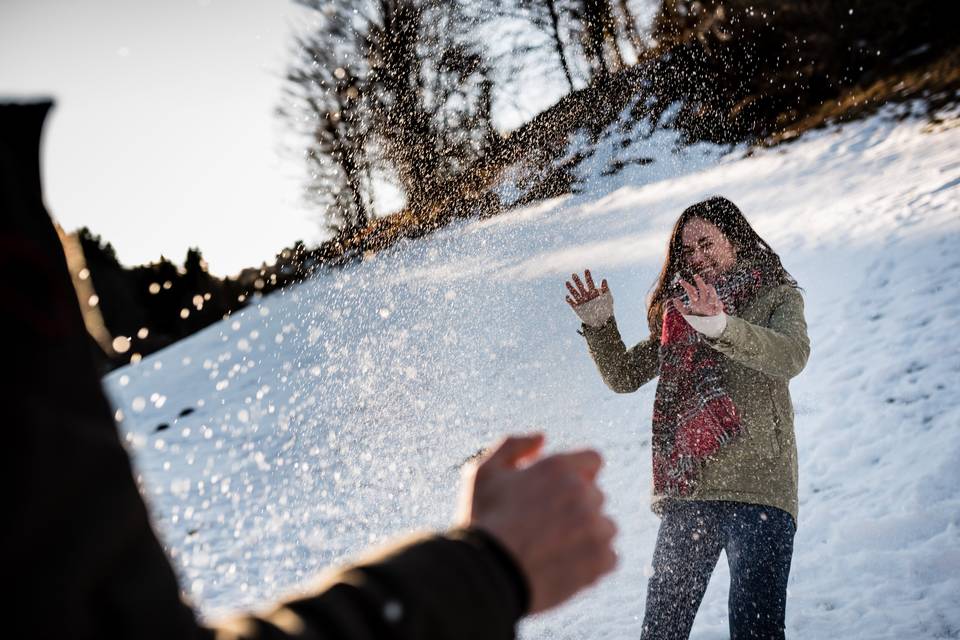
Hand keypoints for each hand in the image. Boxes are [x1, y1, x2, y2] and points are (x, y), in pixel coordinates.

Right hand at [458, 434, 617, 613]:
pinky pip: (609, 557)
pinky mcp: (600, 560)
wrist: (487, 575)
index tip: (559, 491)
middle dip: (576, 506)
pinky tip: (565, 565)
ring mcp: (595, 527)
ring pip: (604, 526)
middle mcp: (583, 493)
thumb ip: (512, 446)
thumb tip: (542, 438)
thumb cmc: (483, 522)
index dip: (578, 473)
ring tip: (555, 549)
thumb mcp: (483, 472)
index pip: (593, 460)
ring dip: (588, 534)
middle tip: (546, 526)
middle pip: (595, 496)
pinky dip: (592, 563)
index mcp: (558, 468)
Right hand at [565, 269, 613, 326]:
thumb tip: (604, 280)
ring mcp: (582, 301)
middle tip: (574, 274)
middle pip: (580, 286)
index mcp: (593, 292)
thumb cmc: (606, 309)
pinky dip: (569, 300)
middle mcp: (586, 295)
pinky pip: (572, 303)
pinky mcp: (578, 308)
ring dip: (571, 288)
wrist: (602, 321)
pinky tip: (567, 296)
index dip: (588, 276)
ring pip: (575, 293)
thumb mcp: (608, 298)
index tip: (586, 270)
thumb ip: (606, 289)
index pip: (590, 282)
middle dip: (577, 281)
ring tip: (567, 282)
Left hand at [672, 274, 723, 316]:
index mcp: (696, 300)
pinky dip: (719, 304)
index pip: (692, 290)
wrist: (708, 323)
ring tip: (709, 286)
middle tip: (695, 275)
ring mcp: (711, 305)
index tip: (680, 281)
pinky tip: (718, 302)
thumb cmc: (697, 316)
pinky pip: (719, 307)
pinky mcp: (717, 311)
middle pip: (702, 289)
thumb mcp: (687, 312)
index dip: (686, 285)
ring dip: (711, 291)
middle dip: (699, 282)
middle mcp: (704, 300)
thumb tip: (674, 299)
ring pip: (712, 296)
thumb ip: (680, 307)